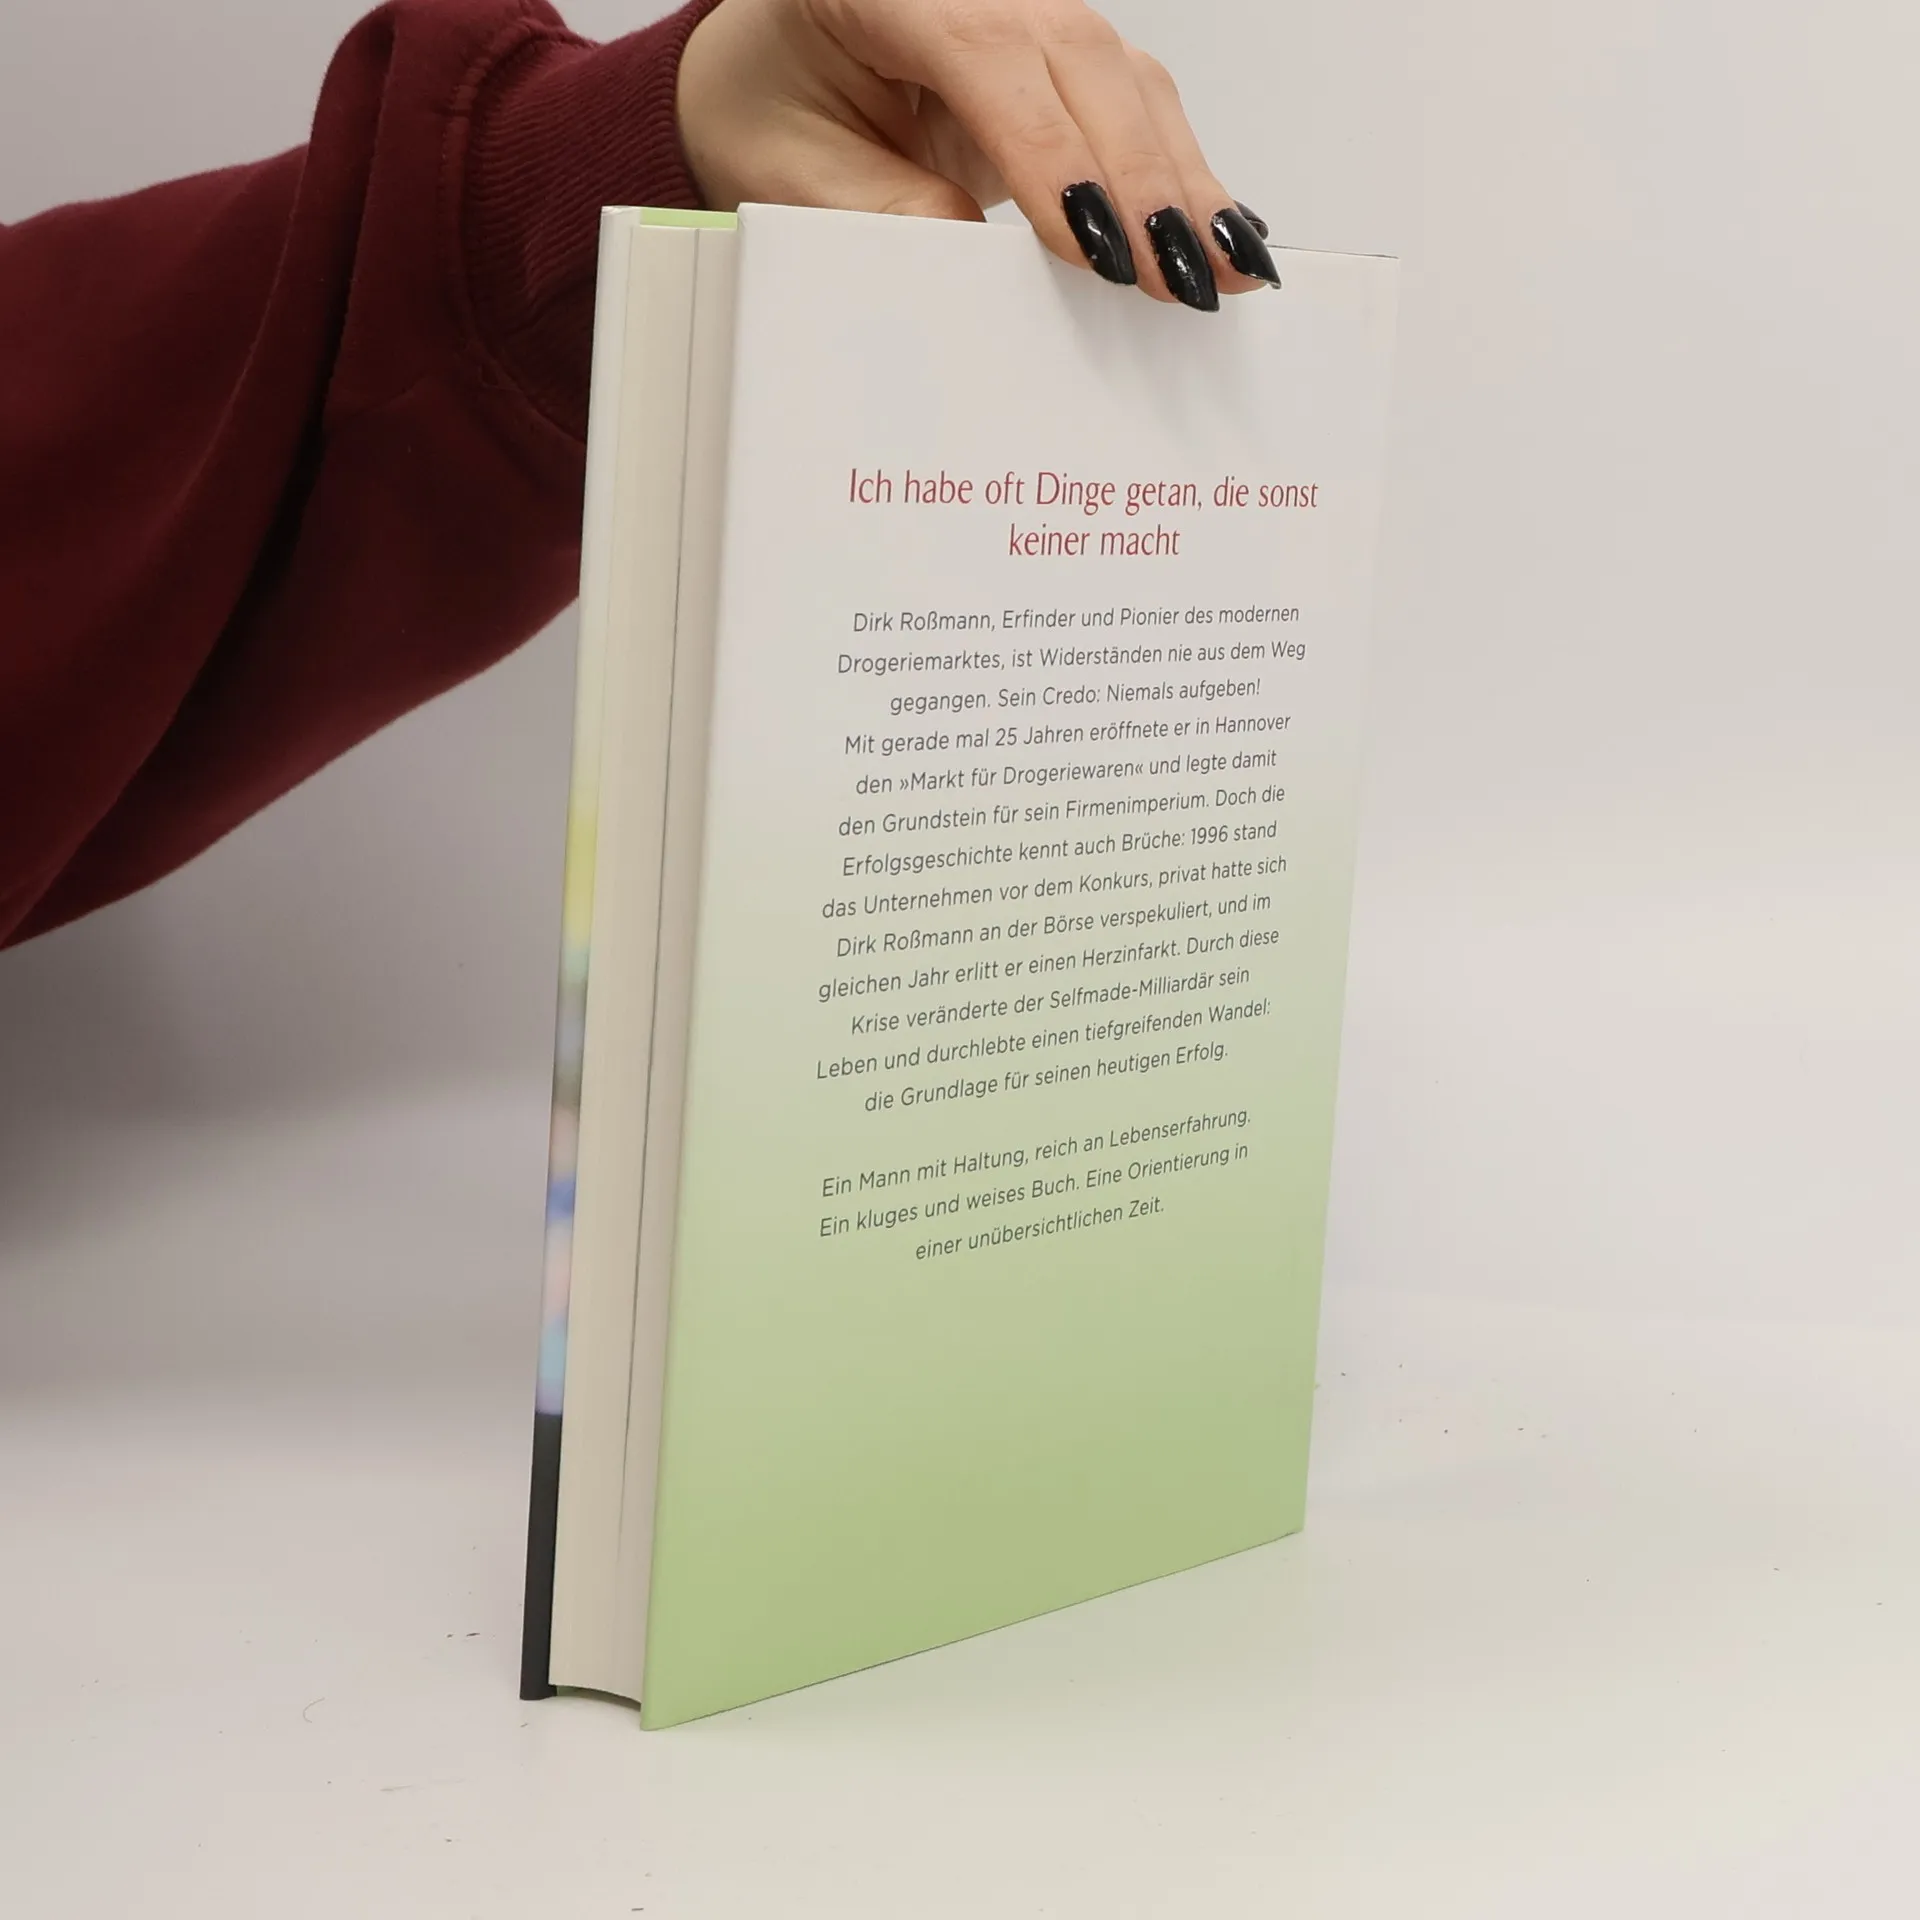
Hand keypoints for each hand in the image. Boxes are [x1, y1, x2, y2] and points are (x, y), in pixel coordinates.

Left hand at [676, 0, 1278, 311]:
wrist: (773, 74)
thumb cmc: (773, 111)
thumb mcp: (793, 177)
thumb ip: (884, 215)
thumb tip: (985, 270)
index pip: (991, 60)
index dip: (1054, 159)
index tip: (1098, 249)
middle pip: (1086, 65)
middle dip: (1142, 183)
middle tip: (1184, 280)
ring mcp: (1030, 11)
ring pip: (1129, 81)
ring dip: (1182, 182)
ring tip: (1227, 269)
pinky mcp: (1063, 57)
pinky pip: (1138, 102)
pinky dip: (1182, 172)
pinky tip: (1225, 232)